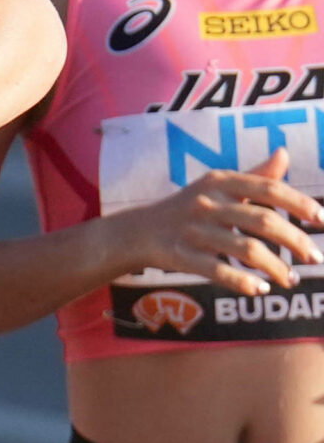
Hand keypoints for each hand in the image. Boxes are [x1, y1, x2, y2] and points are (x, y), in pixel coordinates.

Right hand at [118, 148, 322, 295]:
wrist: (136, 231)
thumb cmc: (187, 208)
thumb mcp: (216, 186)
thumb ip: (254, 175)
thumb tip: (284, 153)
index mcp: (219, 182)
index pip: (268, 189)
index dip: (300, 204)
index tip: (322, 220)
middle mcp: (206, 202)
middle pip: (263, 221)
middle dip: (296, 242)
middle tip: (315, 259)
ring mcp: (192, 230)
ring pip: (246, 249)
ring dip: (277, 268)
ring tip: (291, 280)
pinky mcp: (180, 255)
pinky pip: (218, 271)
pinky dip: (243, 282)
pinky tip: (260, 289)